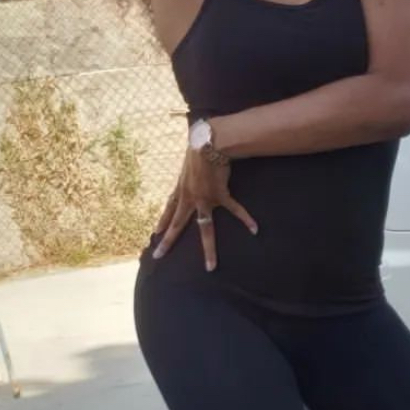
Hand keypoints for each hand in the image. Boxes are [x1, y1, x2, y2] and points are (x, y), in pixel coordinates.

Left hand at [152, 148, 256, 270]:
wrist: (209, 143)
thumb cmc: (199, 150)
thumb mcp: (188, 166)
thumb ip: (189, 176)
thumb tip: (191, 175)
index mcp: (181, 190)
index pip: (168, 209)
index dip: (162, 222)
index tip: (155, 234)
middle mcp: (190, 198)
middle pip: (177, 224)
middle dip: (168, 241)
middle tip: (158, 256)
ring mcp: (205, 199)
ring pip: (205, 228)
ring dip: (209, 248)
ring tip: (210, 266)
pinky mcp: (220, 196)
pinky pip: (234, 209)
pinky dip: (245, 218)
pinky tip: (254, 228)